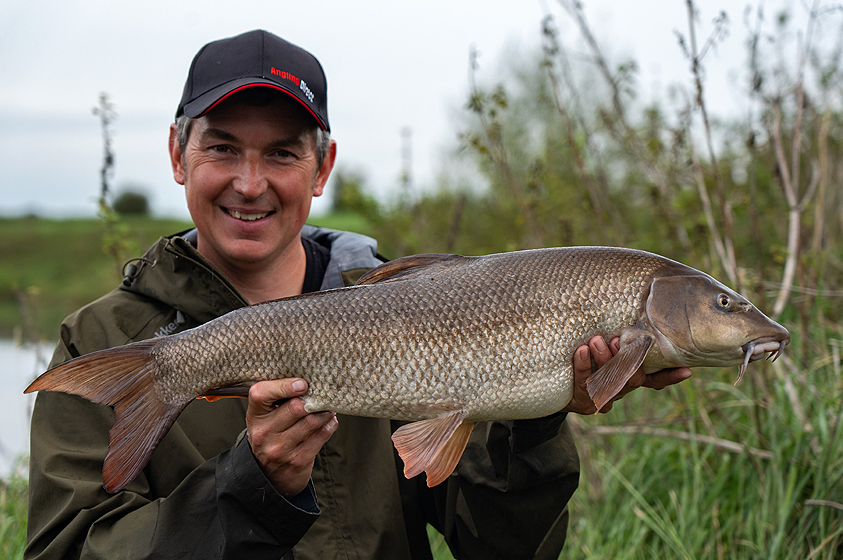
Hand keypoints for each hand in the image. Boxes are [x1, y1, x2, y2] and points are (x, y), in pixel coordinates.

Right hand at [246, 378, 337, 497]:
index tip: (303, 383)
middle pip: (296, 407)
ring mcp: (280, 449)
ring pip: (312, 421)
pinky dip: (329, 425)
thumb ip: (278, 398)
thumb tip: (308, 379)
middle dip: (314, 399)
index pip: (261, 394)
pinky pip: (321, 436)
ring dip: (325, 412)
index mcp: (255, 416)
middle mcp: (264, 433)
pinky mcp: (297, 461)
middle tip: (323, 394)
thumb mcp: (265, 416)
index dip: (284, 386)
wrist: (268, 475)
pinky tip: (329, 421)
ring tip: (328, 407)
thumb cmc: (271, 435)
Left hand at [563, 335, 691, 413]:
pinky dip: (583, 366)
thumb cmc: (586, 355)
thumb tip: (639, 299)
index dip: (671, 376)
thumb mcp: (604, 345)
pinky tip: (581, 351)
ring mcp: (603, 396)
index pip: (656, 378)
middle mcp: (621, 388)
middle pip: (633, 380)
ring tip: (595, 341)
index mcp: (631, 376)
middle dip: (627, 360)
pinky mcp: (584, 400)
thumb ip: (622, 335)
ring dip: (604, 360)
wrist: (557, 383)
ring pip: (609, 382)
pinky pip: (584, 385)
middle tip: (618, 339)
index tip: (687, 369)